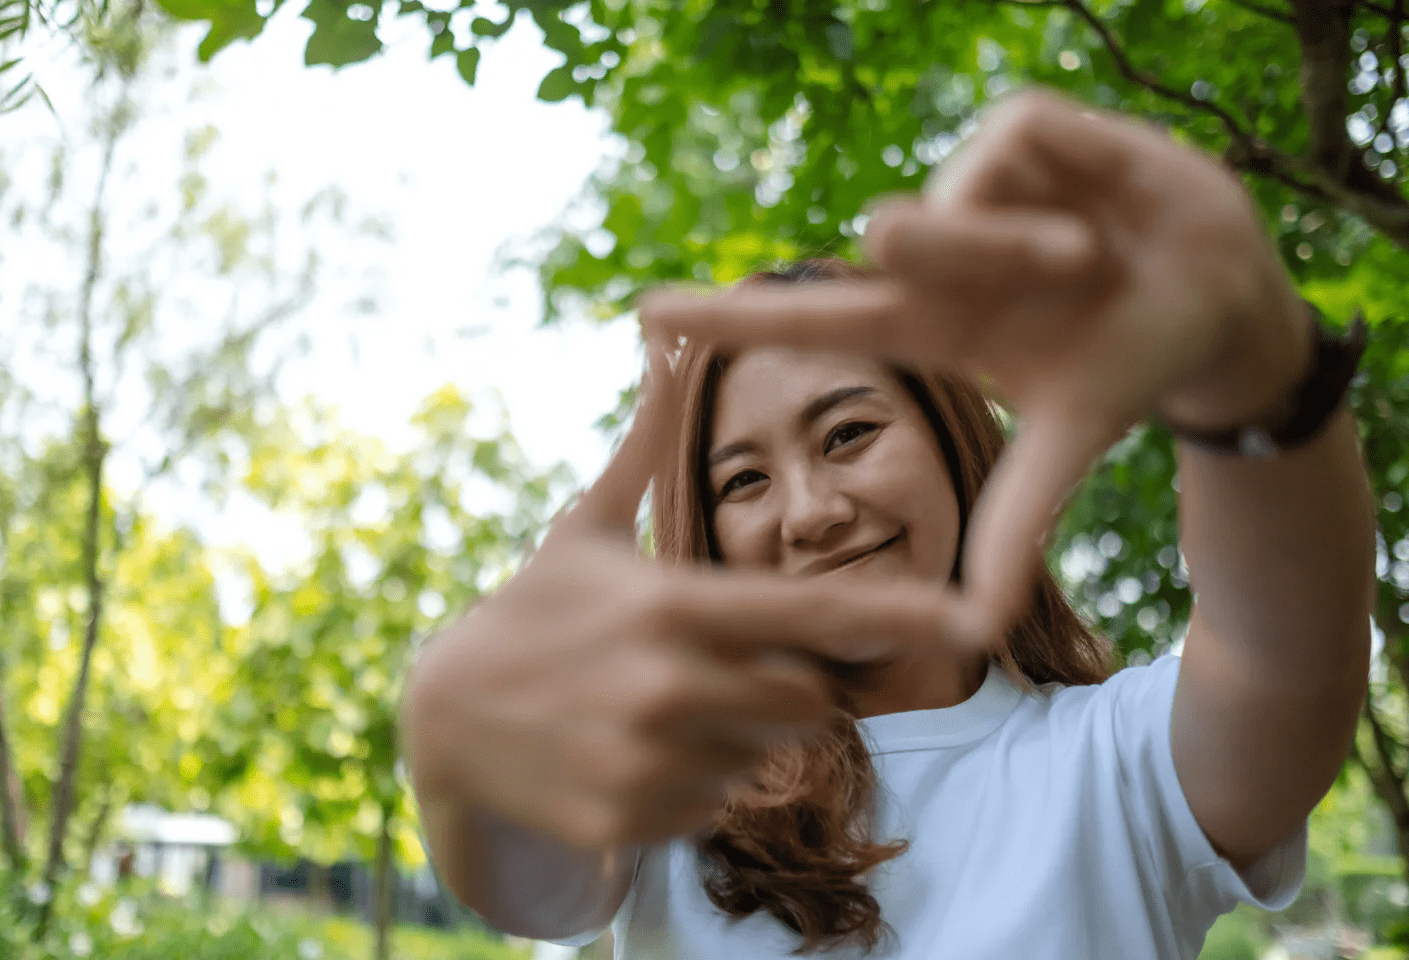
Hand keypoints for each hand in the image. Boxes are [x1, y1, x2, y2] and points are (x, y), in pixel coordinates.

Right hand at [402, 346, 949, 849]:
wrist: (442, 717)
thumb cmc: (533, 608)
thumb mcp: (584, 526)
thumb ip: (643, 443)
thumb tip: (664, 336)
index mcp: (671, 605)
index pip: (813, 611)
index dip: (898, 616)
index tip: (971, 621)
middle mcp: (668, 687)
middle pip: (807, 698)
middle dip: (785, 681)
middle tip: (716, 661)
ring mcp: (647, 762)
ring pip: (762, 757)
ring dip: (733, 734)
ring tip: (658, 704)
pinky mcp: (627, 823)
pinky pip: (713, 806)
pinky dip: (690, 783)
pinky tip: (632, 750)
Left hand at [641, 88, 1312, 645]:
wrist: (1220, 300)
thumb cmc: (1125, 363)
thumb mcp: (1069, 444)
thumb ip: (1014, 524)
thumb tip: (973, 634)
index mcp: (928, 323)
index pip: (812, 319)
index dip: (734, 319)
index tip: (645, 313)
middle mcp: (934, 253)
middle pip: (887, 242)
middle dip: (905, 244)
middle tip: (935, 250)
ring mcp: (973, 188)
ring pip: (964, 213)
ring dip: (1039, 253)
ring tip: (1096, 266)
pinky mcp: (1023, 130)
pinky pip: (1017, 150)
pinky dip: (1074, 188)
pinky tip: (1104, 207)